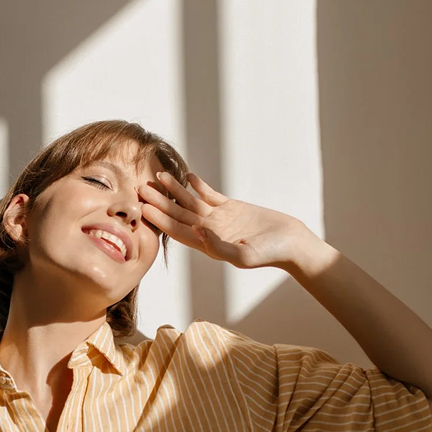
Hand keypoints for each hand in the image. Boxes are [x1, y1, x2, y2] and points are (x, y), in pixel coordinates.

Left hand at [138, 171, 322, 270]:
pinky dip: (198, 185)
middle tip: (140, 188)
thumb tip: (197, 232)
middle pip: (179, 214)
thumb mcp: (244, 255)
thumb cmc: (269, 254)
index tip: (144, 209)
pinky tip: (186, 175)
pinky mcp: (231, 207)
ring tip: (158, 176)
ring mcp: (219, 218)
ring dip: (174, 190)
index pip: (178, 231)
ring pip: (191, 202)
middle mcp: (209, 231)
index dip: (160, 220)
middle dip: (159, 201)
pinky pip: (210, 194)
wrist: (290, 243)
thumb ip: (219, 247)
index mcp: (208, 245)